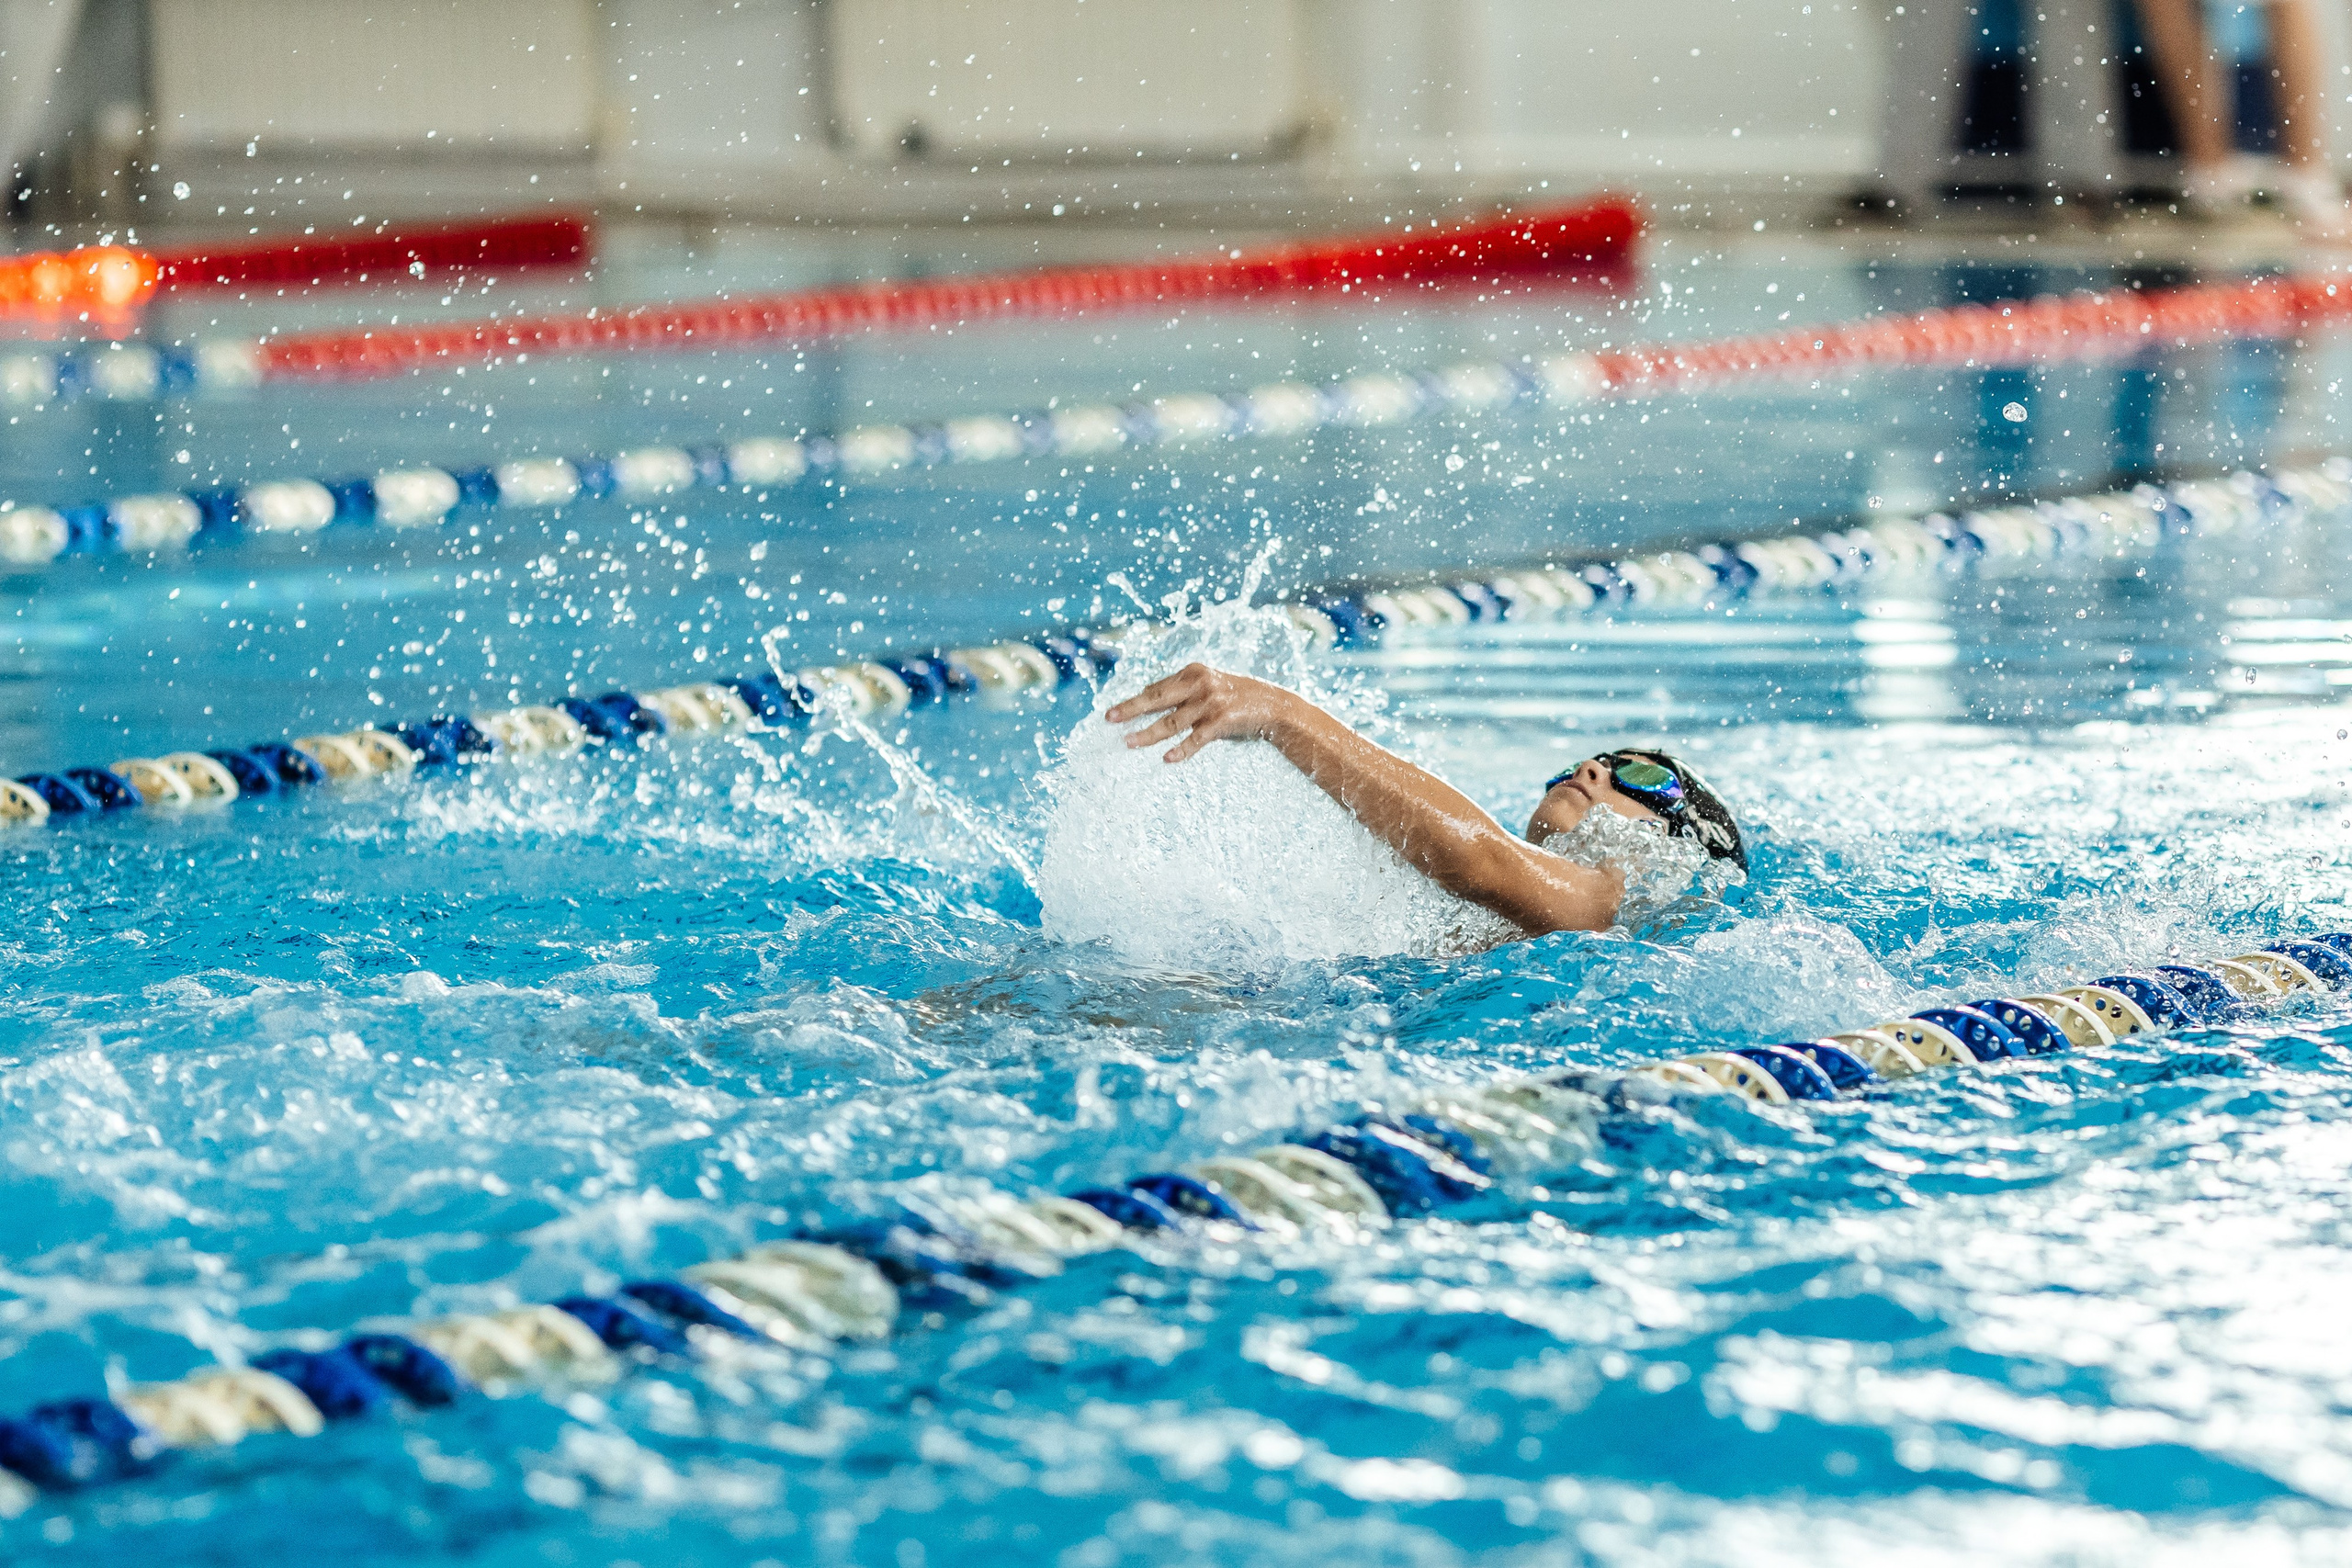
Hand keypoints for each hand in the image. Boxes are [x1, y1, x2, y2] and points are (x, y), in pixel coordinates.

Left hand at [1102, 662, 1300, 762]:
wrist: (1274, 705)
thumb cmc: (1237, 696)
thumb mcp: (1210, 685)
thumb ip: (1185, 691)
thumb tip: (1151, 700)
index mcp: (1193, 672)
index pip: (1157, 687)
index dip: (1135, 699)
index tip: (1115, 711)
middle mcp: (1199, 684)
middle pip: (1156, 698)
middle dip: (1131, 709)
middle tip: (1110, 718)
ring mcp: (1210, 703)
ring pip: (1171, 722)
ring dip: (1148, 734)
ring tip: (1129, 742)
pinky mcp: (1221, 721)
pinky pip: (1196, 739)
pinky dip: (1181, 750)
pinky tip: (1167, 758)